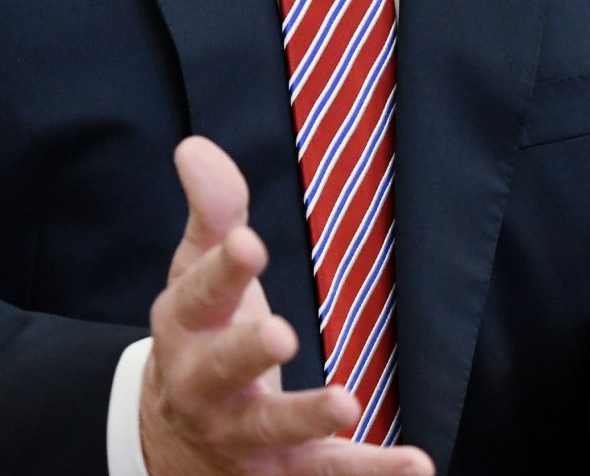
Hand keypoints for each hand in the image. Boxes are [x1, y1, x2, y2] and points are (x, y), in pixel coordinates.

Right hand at [139, 137, 433, 475]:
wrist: (172, 440)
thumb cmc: (200, 335)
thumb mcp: (196, 270)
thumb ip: (212, 210)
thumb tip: (195, 146)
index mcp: (185, 327)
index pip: (200, 294)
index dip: (222, 269)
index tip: (249, 243)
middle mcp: (204, 386)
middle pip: (222, 370)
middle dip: (248, 352)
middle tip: (280, 334)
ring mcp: (243, 434)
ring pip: (274, 430)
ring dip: (309, 417)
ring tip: (348, 402)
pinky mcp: (283, 469)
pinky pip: (327, 472)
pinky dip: (372, 472)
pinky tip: (417, 464)